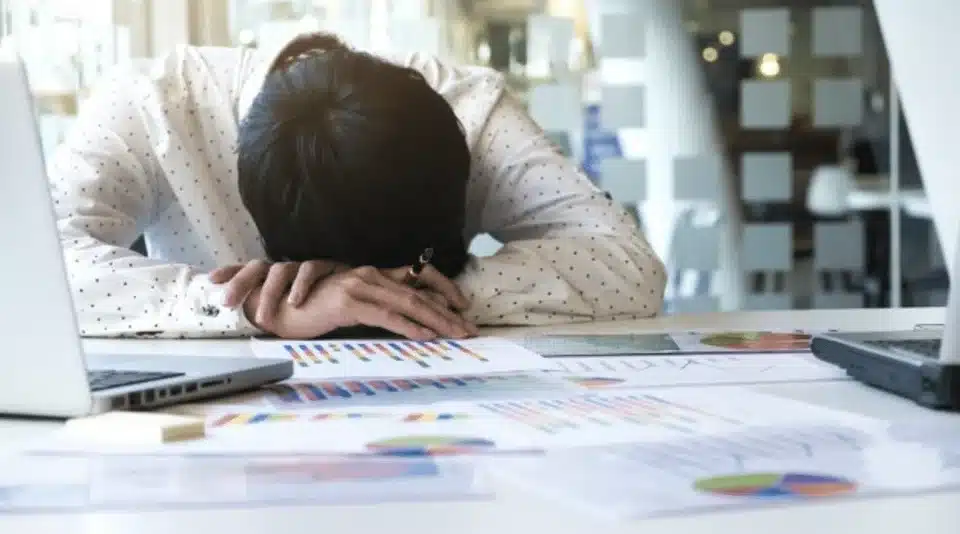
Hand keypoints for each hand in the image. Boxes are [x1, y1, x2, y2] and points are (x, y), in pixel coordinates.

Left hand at [210, 259, 345, 324]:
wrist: (361, 296)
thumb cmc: (323, 307)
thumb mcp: (292, 313)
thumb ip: (274, 312)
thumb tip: (247, 323)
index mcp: (277, 277)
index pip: (249, 270)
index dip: (230, 272)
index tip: (210, 280)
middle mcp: (288, 269)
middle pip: (259, 266)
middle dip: (241, 282)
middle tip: (228, 301)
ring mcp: (306, 267)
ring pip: (281, 269)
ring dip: (269, 292)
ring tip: (263, 317)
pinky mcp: (327, 265)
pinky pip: (310, 269)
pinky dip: (300, 285)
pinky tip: (295, 302)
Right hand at [246, 266, 478, 339]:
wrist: (277, 308)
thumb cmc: (314, 310)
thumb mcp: (352, 306)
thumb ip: (378, 306)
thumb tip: (411, 320)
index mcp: (373, 274)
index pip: (418, 276)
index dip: (444, 289)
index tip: (464, 307)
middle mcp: (370, 275)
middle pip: (419, 293)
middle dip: (448, 313)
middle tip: (470, 329)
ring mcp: (360, 286)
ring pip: (409, 302)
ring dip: (437, 320)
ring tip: (457, 334)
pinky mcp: (348, 302)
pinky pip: (387, 315)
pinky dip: (409, 326)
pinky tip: (425, 336)